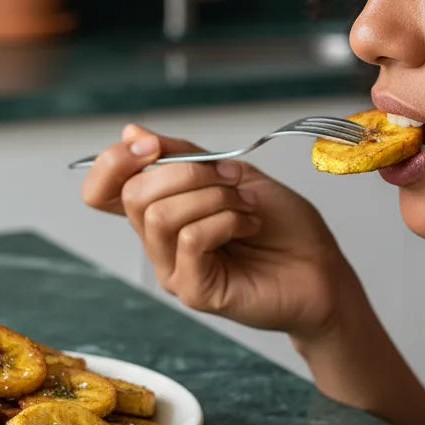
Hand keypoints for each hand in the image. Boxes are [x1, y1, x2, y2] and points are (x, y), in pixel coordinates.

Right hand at [80, 123, 353, 338]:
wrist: (322, 270)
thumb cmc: (284, 228)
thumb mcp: (233, 174)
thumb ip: (184, 156)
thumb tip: (131, 132)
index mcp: (163, 210)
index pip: (103, 190)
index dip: (113, 162)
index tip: (149, 144)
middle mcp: (160, 243)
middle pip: (133, 195)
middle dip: (185, 173)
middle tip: (230, 179)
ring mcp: (174, 270)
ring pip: (160, 216)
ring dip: (211, 197)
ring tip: (245, 206)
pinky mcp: (194, 291)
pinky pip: (190, 240)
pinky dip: (224, 221)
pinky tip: (249, 224)